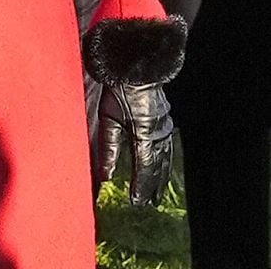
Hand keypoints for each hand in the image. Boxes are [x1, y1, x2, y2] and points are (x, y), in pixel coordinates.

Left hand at [98, 82, 172, 206]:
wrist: (137, 69)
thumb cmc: (119, 91)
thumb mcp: (108, 119)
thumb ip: (108, 148)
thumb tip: (105, 175)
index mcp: (144, 135)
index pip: (143, 168)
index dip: (140, 187)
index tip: (135, 201)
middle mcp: (158, 134)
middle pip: (157, 166)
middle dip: (152, 186)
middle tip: (148, 204)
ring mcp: (164, 127)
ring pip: (165, 158)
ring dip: (161, 176)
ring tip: (158, 192)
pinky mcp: (165, 120)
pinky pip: (168, 147)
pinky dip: (166, 161)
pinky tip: (165, 165)